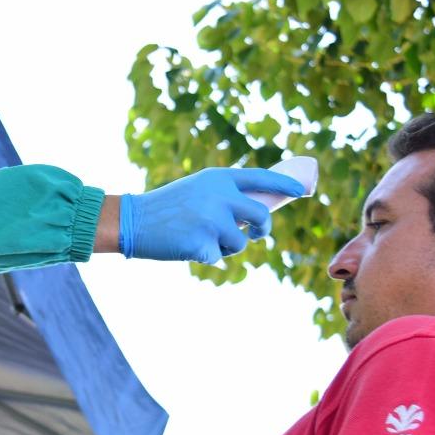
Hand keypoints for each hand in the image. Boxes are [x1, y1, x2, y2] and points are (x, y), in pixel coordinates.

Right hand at [118, 167, 305, 262]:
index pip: (261, 178)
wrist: (133, 220)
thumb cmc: (168, 207)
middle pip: (261, 215)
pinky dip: (206, 256)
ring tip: (202, 238)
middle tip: (256, 233)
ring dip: (227, 246)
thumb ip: (227, 195)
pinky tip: (186, 246)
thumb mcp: (199, 188)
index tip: (301, 191)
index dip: (284, 184)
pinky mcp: (202, 243)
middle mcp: (219, 196)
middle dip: (263, 228)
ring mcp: (212, 219)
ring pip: (241, 241)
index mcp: (219, 178)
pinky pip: (219, 257)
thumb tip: (259, 212)